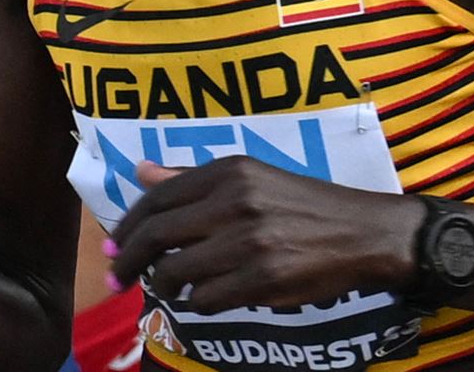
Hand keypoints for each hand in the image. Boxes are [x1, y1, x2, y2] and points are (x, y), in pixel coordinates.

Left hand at [108, 158, 423, 312]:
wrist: (361, 232)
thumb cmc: (301, 204)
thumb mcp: (250, 178)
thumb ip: (192, 178)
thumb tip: (140, 172)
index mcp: (229, 171)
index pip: (158, 197)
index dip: (127, 225)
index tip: (111, 245)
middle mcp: (235, 201)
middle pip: (157, 235)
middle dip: (128, 261)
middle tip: (116, 278)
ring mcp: (248, 242)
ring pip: (176, 272)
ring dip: (165, 285)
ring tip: (170, 288)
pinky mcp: (262, 279)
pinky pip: (205, 299)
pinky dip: (198, 302)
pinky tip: (206, 297)